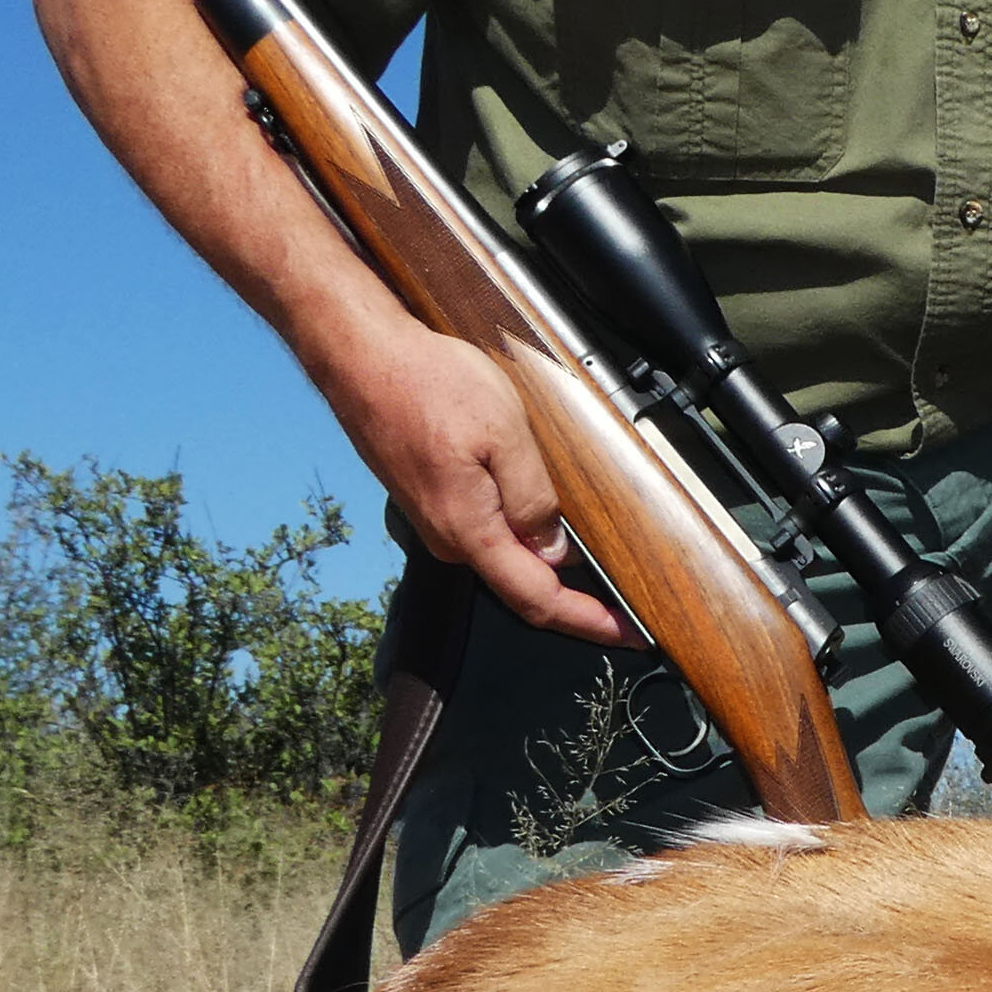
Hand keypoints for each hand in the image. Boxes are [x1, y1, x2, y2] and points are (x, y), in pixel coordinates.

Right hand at [314, 320, 639, 642]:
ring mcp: (435, 519)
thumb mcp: (504, 433)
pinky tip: (543, 528)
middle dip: (575, 600)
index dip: (588, 622)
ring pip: (503, 557)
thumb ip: (533, 497)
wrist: (361, 358)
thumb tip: (554, 550)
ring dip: (548, 567)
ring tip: (597, 572)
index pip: (537, 599)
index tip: (630, 633)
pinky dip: (521, 540)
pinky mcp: (430, 499)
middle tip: (627, 609)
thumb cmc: (427, 383)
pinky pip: (484, 533)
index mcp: (469, 530)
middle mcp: (448, 537)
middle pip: (522, 586)